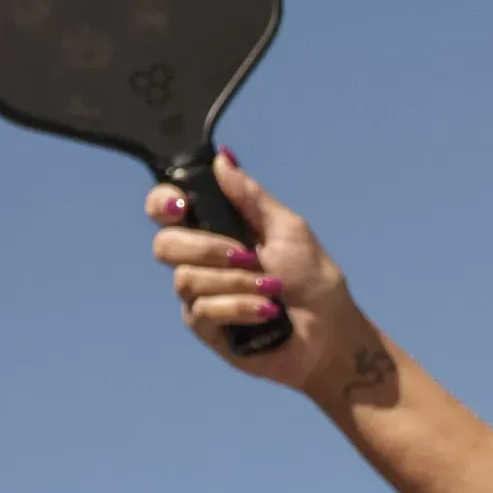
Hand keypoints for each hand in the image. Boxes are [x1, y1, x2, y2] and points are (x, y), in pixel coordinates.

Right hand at [148, 152, 388, 413]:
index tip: (183, 207)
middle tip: (247, 255)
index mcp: (217, 228)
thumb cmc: (314, 279)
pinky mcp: (205, 328)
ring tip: (272, 289)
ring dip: (236, 282)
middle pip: (165, 245)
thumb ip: (250, 196)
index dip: (163, 203)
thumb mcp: (287, 228)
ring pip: (185, 280)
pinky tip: (267, 313)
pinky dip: (240, 307)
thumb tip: (222, 158)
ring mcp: (200, 295)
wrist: (329, 334)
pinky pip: (202, 310)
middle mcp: (201, 260)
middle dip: (207, 249)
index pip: (167, 209)